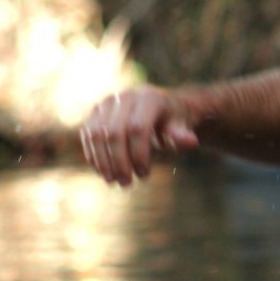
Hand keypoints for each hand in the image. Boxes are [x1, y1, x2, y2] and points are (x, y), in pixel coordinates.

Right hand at [79, 87, 200, 185]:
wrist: (159, 107)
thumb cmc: (173, 121)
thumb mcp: (182, 128)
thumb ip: (182, 135)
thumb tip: (191, 141)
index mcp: (148, 98)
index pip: (137, 128)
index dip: (138, 154)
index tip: (145, 174)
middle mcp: (125, 96)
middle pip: (114, 132)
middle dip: (119, 161)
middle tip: (126, 184)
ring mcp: (107, 102)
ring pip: (96, 134)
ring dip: (103, 161)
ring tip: (113, 181)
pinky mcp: (96, 111)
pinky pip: (88, 134)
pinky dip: (93, 154)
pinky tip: (102, 172)